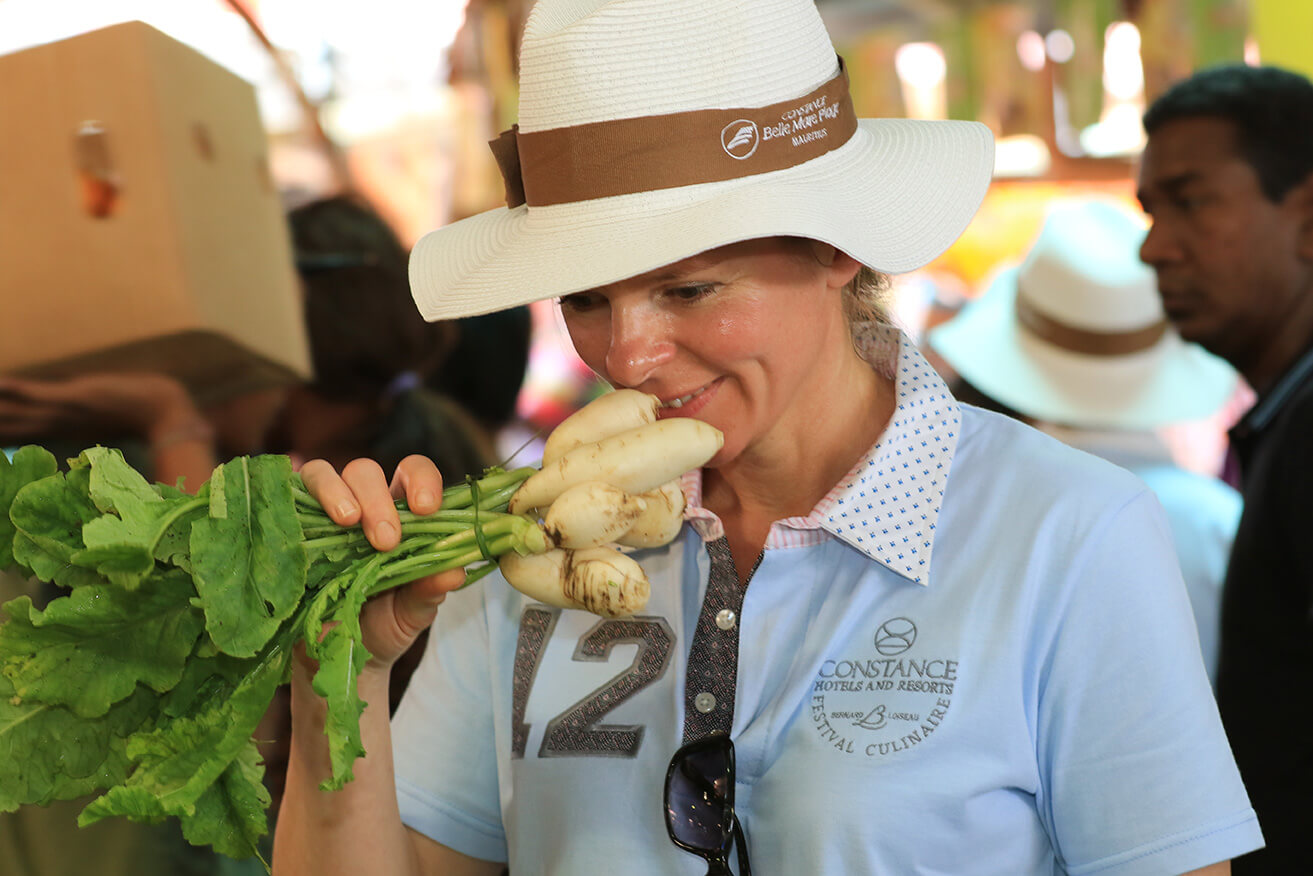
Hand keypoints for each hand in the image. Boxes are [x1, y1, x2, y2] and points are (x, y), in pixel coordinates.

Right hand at [0, 372, 207, 446]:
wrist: (165, 412)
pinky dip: (16, 390)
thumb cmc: (135, 411)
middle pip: (4, 427)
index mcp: (57, 430)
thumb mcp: (96, 413)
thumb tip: (65, 403)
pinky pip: (41, 395)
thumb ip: (74, 411)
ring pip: (14, 413)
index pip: (10, 433)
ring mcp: (65, 412)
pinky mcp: (78, 398)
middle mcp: (55, 426)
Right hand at [298, 454, 466, 671]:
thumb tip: (455, 571)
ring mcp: (319, 514)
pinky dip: (291, 499)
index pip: (412, 474)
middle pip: (365, 471)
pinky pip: (284, 497)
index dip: (422, 480)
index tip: (426, 509)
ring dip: (335, 492)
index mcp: (400, 516)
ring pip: (322, 473)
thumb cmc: (382, 626)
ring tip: (346, 523)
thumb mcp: (410, 613)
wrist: (336, 660)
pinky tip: (301, 525)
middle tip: (385, 541)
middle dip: (377, 500)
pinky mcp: (288, 527)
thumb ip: (430, 590)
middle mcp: (360, 506)